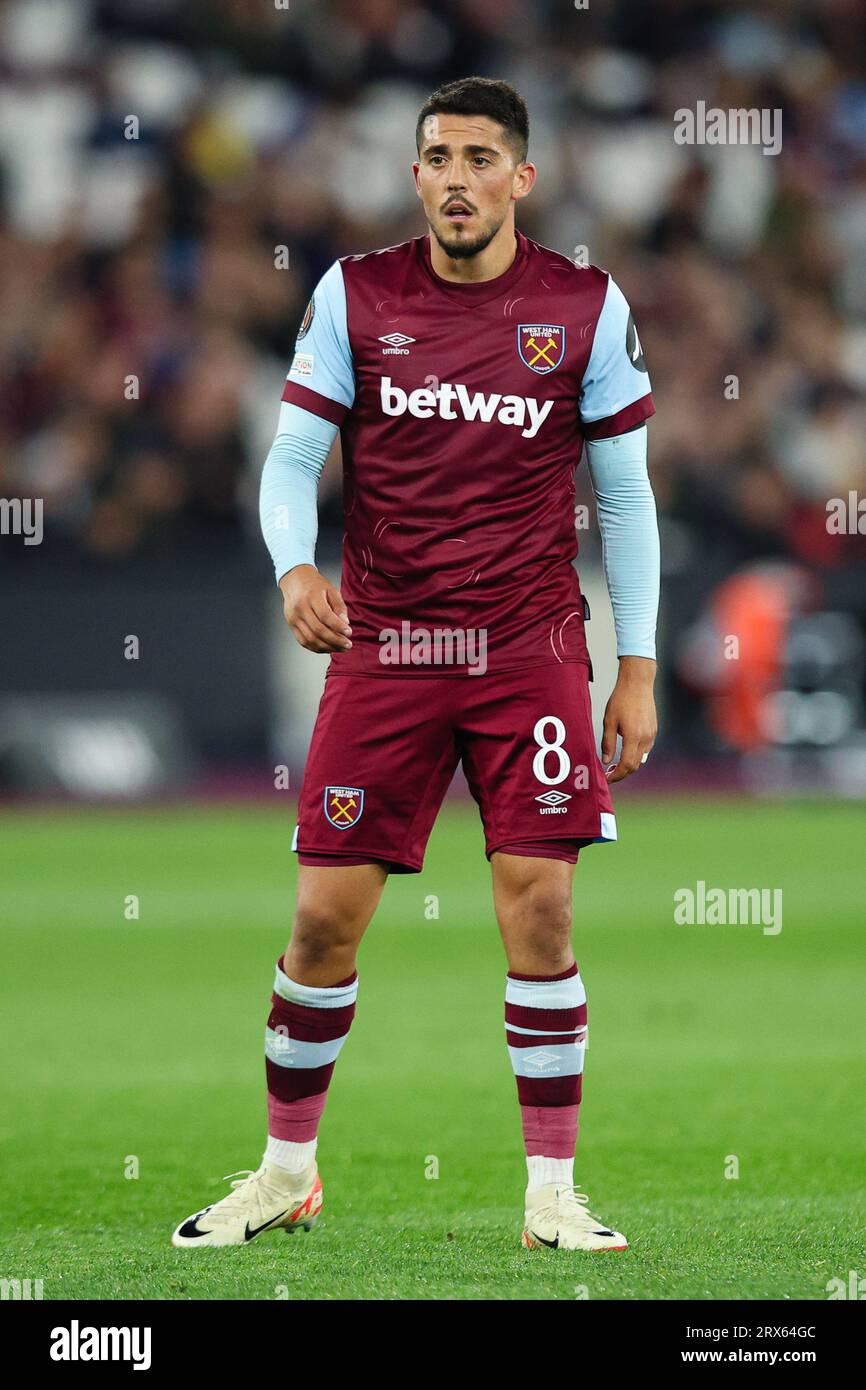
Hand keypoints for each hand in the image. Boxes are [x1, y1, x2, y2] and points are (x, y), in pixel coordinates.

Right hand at [278, 564, 351, 652]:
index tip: (349, 632)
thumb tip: (345, 623)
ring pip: (310, 639)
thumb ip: (339, 606)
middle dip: (335, 641)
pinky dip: (316, 648)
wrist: (295, 581)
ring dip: (327, 647)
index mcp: (311, 597)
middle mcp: (300, 608)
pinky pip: (303, 641)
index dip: (338, 627)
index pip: (325, 616)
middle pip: (318, 630)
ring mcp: (294, 618)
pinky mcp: (291, 625)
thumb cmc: (315, 585)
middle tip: (348, 644)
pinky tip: (328, 648)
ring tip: (340, 648)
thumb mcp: (331, 590)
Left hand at [601, 656, 656, 782]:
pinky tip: (625, 751)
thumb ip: (608, 742)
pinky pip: (645, 750)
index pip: (626, 765)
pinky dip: (635, 755)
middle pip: (635, 766)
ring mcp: (652, 735)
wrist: (638, 684)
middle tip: (609, 774)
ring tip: (615, 764)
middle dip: (622, 773)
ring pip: (641, 759)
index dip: (616, 775)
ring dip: (629, 765)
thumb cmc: (621, 700)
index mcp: (633, 737)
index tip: (606, 779)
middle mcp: (645, 738)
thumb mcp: (609, 721)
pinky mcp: (654, 731)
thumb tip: (606, 761)